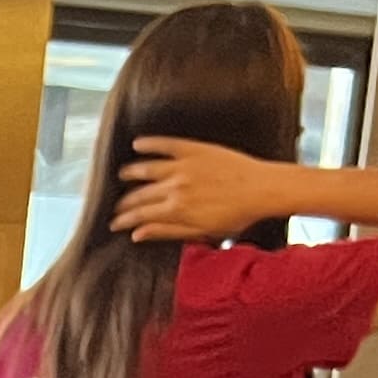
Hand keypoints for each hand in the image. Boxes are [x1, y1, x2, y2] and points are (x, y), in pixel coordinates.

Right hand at [110, 137, 287, 244]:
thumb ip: (167, 231)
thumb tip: (138, 234)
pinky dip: (151, 143)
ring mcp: (184, 166)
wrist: (263, 189)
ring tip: (122, 175)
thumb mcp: (201, 231)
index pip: (140, 214)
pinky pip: (167, 144)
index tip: (114, 223)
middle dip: (124, 202)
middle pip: (140, 194)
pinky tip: (138, 143)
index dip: (123, 220)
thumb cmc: (237, 215)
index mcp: (175, 209)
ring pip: (147, 168)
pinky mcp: (195, 150)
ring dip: (131, 172)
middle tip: (116, 206)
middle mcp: (175, 186)